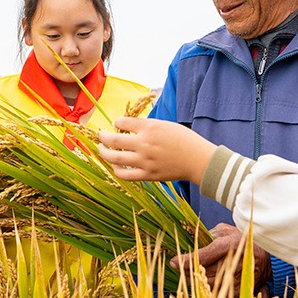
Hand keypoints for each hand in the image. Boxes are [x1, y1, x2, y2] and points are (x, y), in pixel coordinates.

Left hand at [98, 117, 216, 184]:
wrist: (197, 159)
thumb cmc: (184, 139)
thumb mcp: (166, 125)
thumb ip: (147, 126)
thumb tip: (130, 127)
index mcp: (149, 127)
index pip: (122, 122)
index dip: (116, 122)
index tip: (117, 124)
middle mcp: (144, 143)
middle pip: (113, 140)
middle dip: (102, 137)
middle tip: (100, 135)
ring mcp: (144, 160)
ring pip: (114, 157)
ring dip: (104, 153)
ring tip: (102, 150)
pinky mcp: (147, 174)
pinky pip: (124, 174)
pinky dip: (116, 169)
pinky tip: (115, 165)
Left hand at [169, 223, 272, 291]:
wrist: (267, 255)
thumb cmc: (242, 239)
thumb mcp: (227, 230)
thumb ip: (210, 234)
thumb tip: (192, 240)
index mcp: (228, 245)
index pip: (202, 256)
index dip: (185, 260)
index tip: (173, 261)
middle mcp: (232, 263)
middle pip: (201, 272)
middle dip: (187, 270)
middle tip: (177, 267)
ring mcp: (236, 278)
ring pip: (207, 284)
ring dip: (195, 280)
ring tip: (188, 273)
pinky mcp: (238, 290)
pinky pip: (216, 291)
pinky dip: (207, 287)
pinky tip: (203, 281)